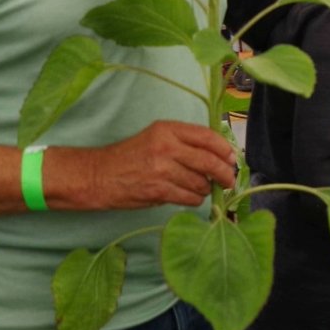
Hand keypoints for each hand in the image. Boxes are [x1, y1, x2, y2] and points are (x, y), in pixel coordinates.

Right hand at [62, 120, 236, 209]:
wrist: (98, 175)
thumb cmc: (130, 157)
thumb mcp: (156, 138)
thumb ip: (185, 142)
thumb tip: (221, 155)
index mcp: (168, 129)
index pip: (208, 137)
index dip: (225, 149)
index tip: (231, 158)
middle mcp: (166, 147)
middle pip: (210, 161)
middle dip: (225, 174)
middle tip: (228, 180)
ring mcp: (162, 169)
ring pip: (201, 183)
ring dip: (206, 189)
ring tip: (200, 189)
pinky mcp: (158, 191)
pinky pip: (190, 198)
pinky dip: (195, 200)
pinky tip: (189, 197)